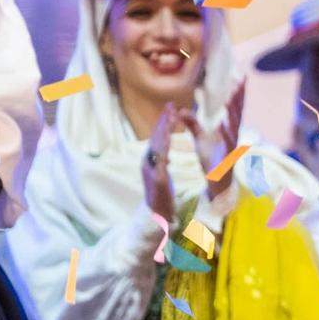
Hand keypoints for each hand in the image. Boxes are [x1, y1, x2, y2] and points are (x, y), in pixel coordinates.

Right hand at [142, 104, 177, 222]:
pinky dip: (164, 147)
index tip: (170, 109)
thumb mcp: (162, 174)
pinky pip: (161, 159)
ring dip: (163, 130)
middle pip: (156, 137)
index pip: (157, 137)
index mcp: (151, 160)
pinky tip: (168, 138)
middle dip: (163, 120)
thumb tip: (165, 153)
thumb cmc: (161, 194)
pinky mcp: (157, 178)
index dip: (163, 122)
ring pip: (157, 145)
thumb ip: (163, 162)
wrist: (157, 214)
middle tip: (170, 105)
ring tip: (170, 117)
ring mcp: (152, 169)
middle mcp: (148, 162)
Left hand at [192, 81, 247, 197]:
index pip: (234, 108)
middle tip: (241, 80)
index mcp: (228, 129)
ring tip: (231, 97)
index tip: (240, 77)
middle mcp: (233, 134)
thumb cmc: (211, 160)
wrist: (217, 183)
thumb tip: (181, 110)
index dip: (238, 93)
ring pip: (235, 124)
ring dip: (233, 111)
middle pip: (238, 112)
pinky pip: (228, 142)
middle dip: (239, 96)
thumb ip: (192, 124)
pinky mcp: (228, 155)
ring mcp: (232, 144)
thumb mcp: (199, 139)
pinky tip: (223, 123)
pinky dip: (226, 132)